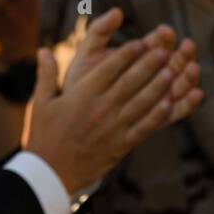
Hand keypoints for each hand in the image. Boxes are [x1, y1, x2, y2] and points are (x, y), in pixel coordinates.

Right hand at [24, 8, 202, 194]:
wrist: (51, 171)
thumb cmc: (44, 134)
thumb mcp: (41, 102)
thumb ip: (45, 74)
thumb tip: (43, 49)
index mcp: (81, 95)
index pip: (108, 69)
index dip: (126, 54)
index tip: (139, 42)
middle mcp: (100, 108)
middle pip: (130, 81)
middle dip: (148, 64)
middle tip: (163, 49)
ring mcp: (114, 126)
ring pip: (142, 102)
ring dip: (159, 85)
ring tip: (172, 70)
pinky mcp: (122, 143)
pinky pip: (145, 126)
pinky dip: (159, 114)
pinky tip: (171, 103)